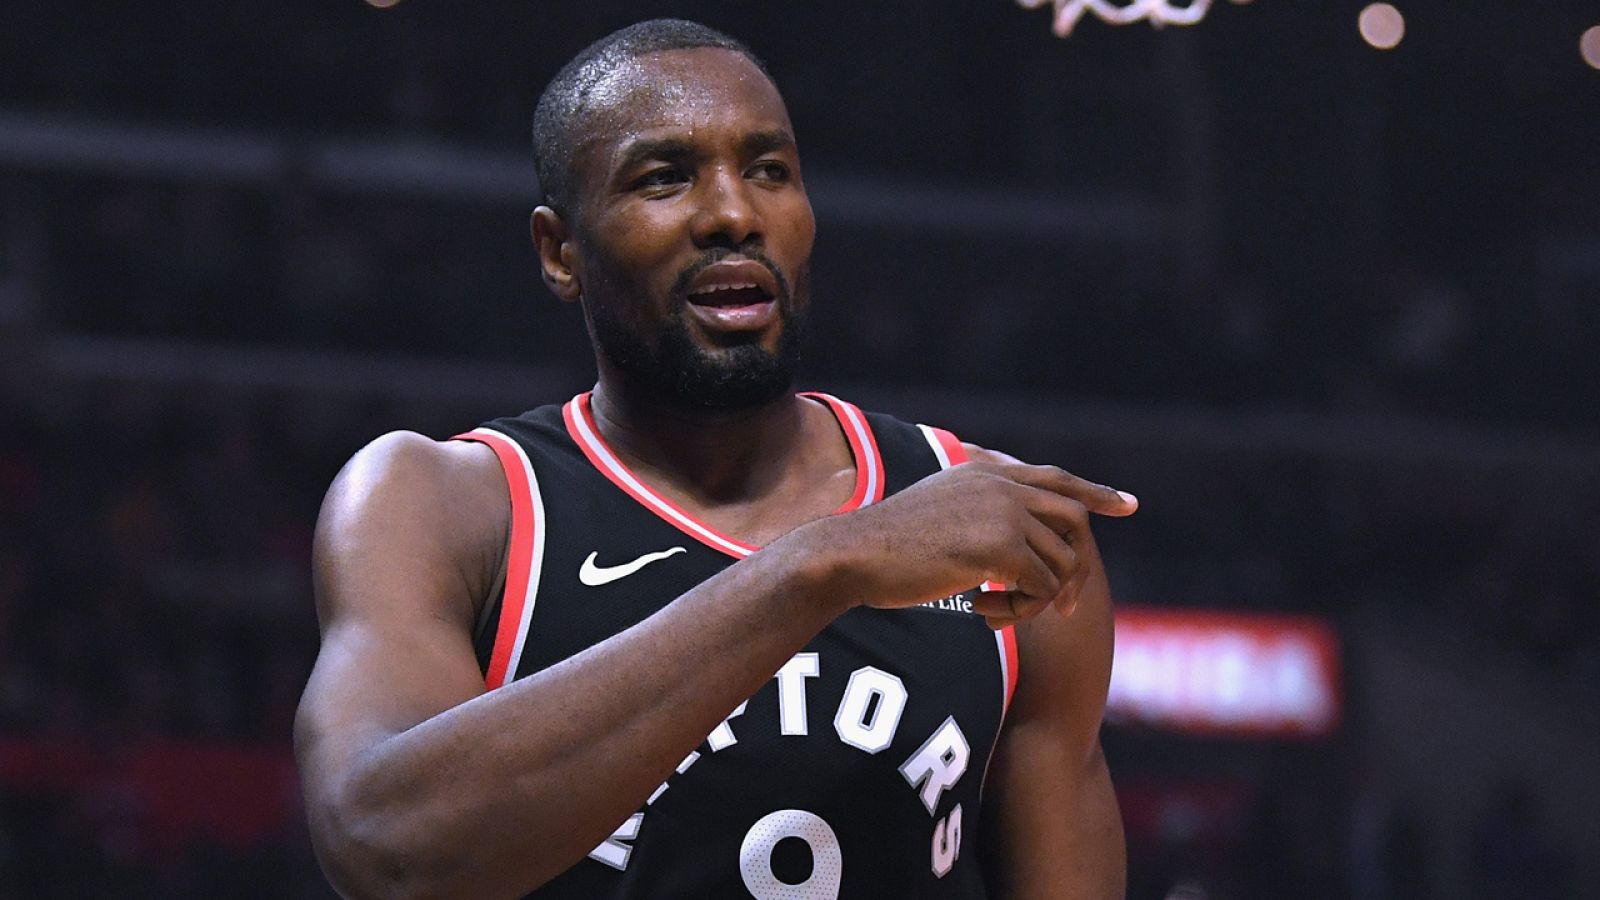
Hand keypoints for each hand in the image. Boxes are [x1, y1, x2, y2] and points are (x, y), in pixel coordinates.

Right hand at [784, 458, 1135, 627]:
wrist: (853, 554)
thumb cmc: (883, 548)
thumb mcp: (936, 516)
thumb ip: (977, 516)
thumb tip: (1014, 547)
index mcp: (986, 473)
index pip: (1056, 478)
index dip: (1096, 492)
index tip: (1128, 506)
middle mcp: (1001, 484)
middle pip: (1074, 522)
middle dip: (1077, 569)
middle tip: (1067, 610)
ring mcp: (1003, 511)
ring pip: (1059, 564)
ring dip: (1036, 600)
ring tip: (993, 613)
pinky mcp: (1000, 545)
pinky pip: (1041, 588)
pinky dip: (1018, 611)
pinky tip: (978, 612)